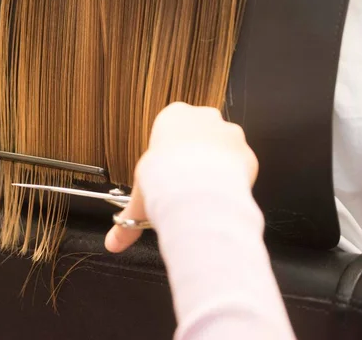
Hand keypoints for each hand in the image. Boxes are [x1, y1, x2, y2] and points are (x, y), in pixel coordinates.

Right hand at [105, 102, 257, 252]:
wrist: (197, 189)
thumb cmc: (165, 179)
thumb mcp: (139, 199)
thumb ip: (127, 222)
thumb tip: (113, 244)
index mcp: (173, 117)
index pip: (171, 129)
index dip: (169, 154)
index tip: (165, 173)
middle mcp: (203, 119)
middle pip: (199, 137)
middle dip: (194, 160)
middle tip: (184, 184)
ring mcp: (228, 133)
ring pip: (223, 150)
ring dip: (215, 168)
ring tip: (202, 193)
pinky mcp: (248, 152)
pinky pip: (241, 167)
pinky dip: (233, 181)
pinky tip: (220, 196)